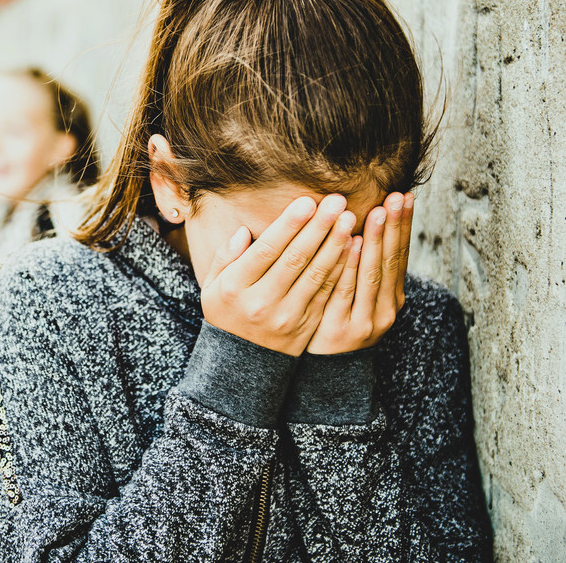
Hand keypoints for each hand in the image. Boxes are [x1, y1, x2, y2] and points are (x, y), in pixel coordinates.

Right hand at [200, 194, 356, 355]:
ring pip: (315, 275)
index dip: (289, 225)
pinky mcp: (306, 325)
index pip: (266, 250)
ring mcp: (286, 316)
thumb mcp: (213, 286)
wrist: (242, 363)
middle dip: (318, 227)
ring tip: (349, 218)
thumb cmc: (227, 312)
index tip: (308, 201)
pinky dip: (341, 269)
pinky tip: (352, 247)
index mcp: (235, 287)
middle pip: (295, 259)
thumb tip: (244, 231)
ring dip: (335, 244)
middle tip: (337, 201)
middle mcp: (262, 302)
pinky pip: (326, 293)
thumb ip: (225, 256)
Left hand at [307, 192, 413, 353]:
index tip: (405, 196)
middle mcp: (386, 308)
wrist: (325, 372)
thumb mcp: (357, 297)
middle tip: (396, 197)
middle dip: (395, 227)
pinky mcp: (343, 329)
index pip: (400, 255)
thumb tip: (361, 224)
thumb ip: (362, 266)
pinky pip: (346, 291)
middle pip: (391, 261)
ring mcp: (366, 320)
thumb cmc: (337, 322)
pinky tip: (354, 244)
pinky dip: (351, 267)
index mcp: (391, 297)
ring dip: (377, 241)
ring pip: (373, 274)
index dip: (404, 225)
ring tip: (379, 212)